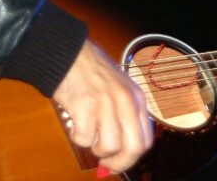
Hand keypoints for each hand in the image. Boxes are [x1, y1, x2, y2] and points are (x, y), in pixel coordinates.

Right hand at [52, 39, 153, 172]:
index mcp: (137, 98)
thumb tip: (115, 157)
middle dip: (118, 162)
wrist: (70, 54)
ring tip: (88, 133)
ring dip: (95, 148)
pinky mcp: (85, 107)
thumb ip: (121, 120)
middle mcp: (126, 101)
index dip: (132, 158)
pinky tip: (75, 123)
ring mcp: (107, 104)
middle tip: (105, 162)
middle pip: (133, 148)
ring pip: (109, 147)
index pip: (146, 140)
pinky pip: (83, 139)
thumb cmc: (92, 74)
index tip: (118, 162)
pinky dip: (77, 137)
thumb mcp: (118, 90)